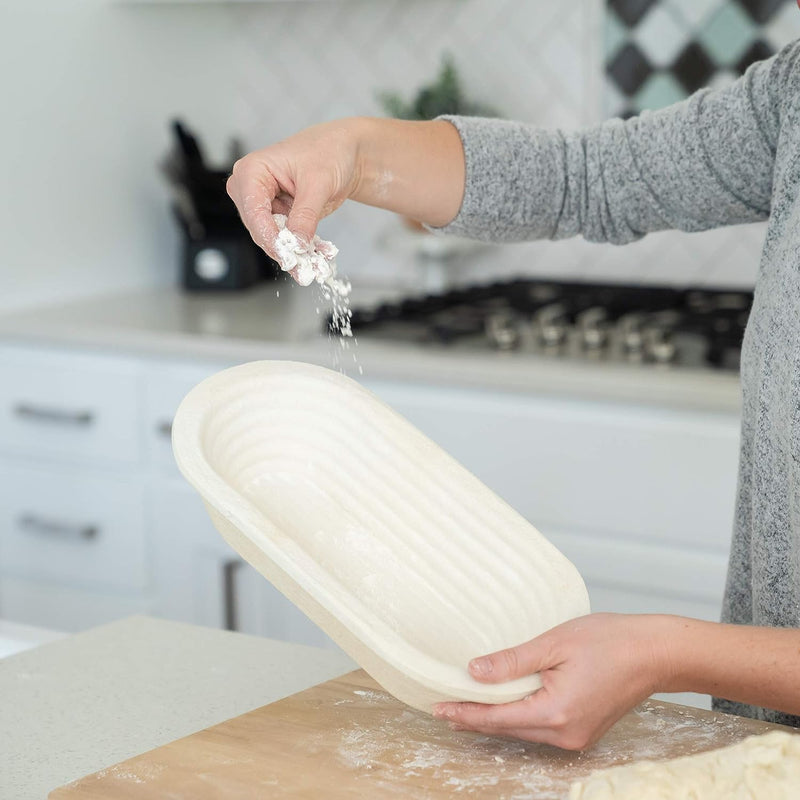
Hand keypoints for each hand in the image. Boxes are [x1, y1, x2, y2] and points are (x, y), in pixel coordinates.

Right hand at [226, 119, 362, 258]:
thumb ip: (305, 215)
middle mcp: (250, 189)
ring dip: (295, 253)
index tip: (289, 257)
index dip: (271, 238)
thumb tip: (296, 244)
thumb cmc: (328, 152)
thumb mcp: (319, 183)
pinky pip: (285, 240)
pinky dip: (302, 249)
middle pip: (260, 230)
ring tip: (316, 264)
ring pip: (272, 239)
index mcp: (252, 171)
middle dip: (284, 250)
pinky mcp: (277, 217)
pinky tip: (317, 256)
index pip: (254, 213)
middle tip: (305, 269)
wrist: (342, 153)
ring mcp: (263, 205)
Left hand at [433, 613, 674, 750]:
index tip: (437, 707)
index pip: (496, 718)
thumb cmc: (610, 640)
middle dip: (474, 719)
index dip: (464, 713)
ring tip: (465, 708)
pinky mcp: (583, 731)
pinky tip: (503, 707)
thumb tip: (474, 672)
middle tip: (442, 708)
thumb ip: (512, 661)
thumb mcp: (554, 644)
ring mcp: (576, 737)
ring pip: (523, 731)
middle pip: (507, 729)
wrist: (655, 653)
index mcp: (555, 713)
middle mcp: (565, 734)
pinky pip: (540, 729)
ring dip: (494, 720)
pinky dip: (517, 718)